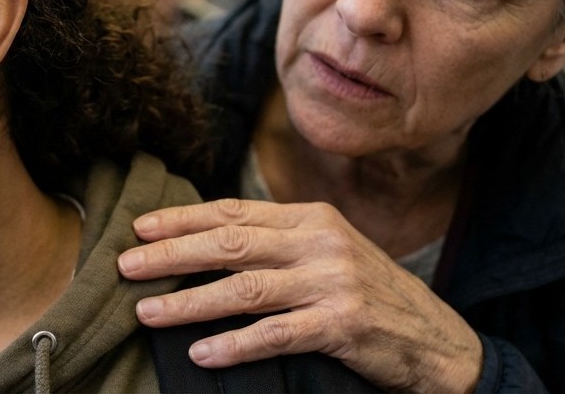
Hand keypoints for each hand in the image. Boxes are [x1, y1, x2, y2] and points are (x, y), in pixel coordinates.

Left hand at [117, 198, 481, 393]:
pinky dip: (234, 344)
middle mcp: (321, 242)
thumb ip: (280, 242)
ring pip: (245, 288)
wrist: (438, 341)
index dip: (183, 219)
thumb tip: (207, 239)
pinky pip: (275, 335)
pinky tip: (201, 353)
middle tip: (126, 266)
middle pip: (231, 243)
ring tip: (148, 312)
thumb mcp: (329, 253)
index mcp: (313, 217)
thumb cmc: (371, 295)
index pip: (234, 212)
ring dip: (190, 302)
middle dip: (172, 254)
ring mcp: (333, 282)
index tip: (140, 228)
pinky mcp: (342, 325)